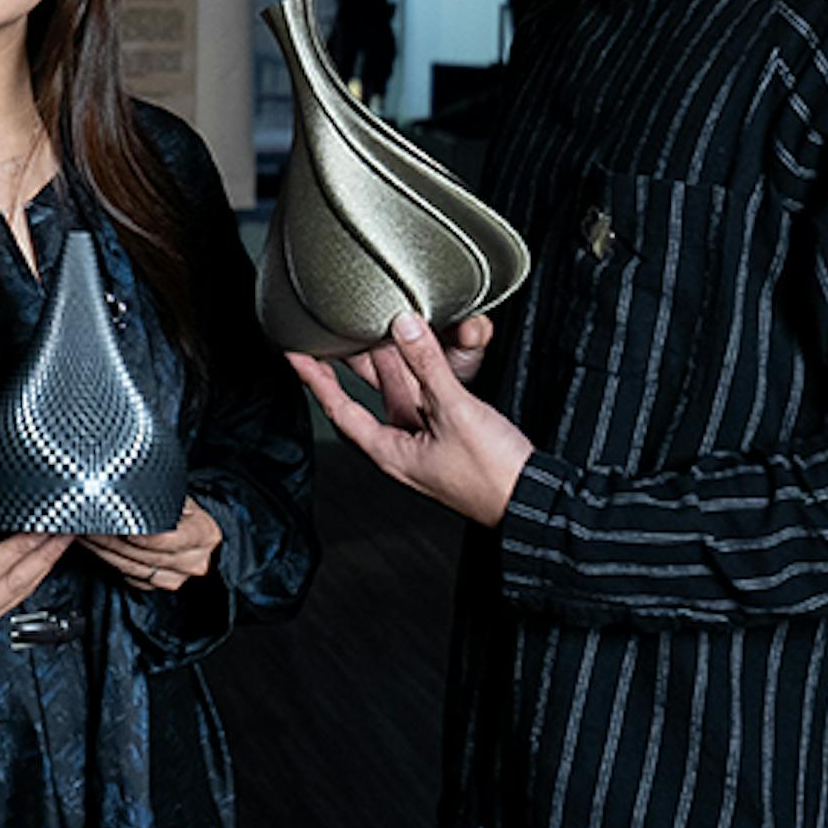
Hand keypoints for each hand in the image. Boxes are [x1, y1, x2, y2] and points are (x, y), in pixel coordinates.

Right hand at [0, 519, 73, 662]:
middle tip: (64, 531)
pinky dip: (35, 577)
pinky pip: (18, 599)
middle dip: (43, 554)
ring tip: (61, 541)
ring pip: (22, 592)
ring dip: (45, 564)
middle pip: (16, 582)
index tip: (36, 527)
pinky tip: (45, 562)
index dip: (17, 546)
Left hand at [80, 498, 220, 592]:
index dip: (143, 536)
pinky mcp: (159, 585)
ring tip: (85, 534)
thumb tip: (127, 489)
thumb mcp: (179, 496)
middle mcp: (193, 560)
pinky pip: (129, 576)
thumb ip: (160, 497)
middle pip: (145, 555)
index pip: (169, 539)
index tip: (121, 527)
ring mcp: (177, 577)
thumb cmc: (183, 508)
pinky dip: (109, 561)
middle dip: (112, 539)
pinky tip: (94, 547)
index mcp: (204, 534)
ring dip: (103, 551)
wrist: (193, 530)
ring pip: (132, 568)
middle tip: (89, 525)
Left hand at [287, 311, 534, 528]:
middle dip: (348, 366)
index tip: (295, 356)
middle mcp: (401, 447)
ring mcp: (425, 443)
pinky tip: (417, 351)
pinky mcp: (448, 436)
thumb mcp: (455, 410)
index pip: (339, 409)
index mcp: (389, 451)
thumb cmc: (492, 474)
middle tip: (329, 335)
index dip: (315, 381)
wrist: (532, 500)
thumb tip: (404, 326)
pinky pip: (423, 398)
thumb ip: (428, 366)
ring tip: (371, 329)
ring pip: (397, 394)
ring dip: (386, 364)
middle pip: (365, 399)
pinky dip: (416, 373)